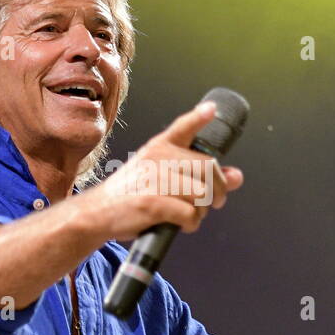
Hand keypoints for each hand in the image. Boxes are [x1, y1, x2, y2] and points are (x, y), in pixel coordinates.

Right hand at [77, 101, 244, 242]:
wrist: (97, 213)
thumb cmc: (132, 194)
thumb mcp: (161, 177)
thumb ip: (199, 175)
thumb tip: (237, 176)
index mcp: (158, 148)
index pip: (182, 128)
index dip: (199, 118)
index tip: (211, 110)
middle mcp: (158, 158)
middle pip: (209, 169)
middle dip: (219, 191)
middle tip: (214, 202)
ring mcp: (155, 180)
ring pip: (203, 194)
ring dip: (203, 210)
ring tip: (190, 214)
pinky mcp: (151, 202)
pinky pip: (190, 214)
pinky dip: (191, 224)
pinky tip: (181, 224)